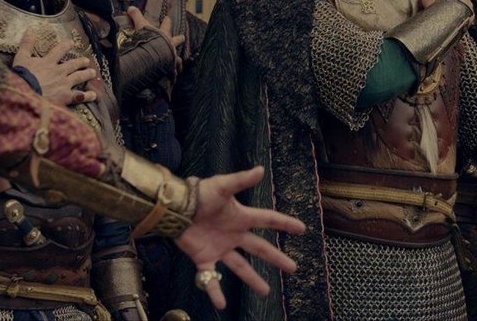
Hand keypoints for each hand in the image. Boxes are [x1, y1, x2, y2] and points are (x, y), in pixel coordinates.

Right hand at [13, 29, 96, 105]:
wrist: (24, 94)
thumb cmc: (20, 77)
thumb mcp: (20, 58)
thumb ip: (26, 44)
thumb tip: (30, 29)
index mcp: (48, 62)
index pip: (60, 50)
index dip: (67, 45)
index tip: (72, 43)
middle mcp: (59, 72)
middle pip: (73, 64)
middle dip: (81, 62)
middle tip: (86, 61)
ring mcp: (64, 84)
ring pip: (79, 77)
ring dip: (87, 74)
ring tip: (93, 73)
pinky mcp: (66, 97)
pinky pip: (80, 96)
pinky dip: (88, 95)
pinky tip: (94, 95)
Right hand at [126, 6, 184, 73]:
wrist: (153, 55)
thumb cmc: (149, 40)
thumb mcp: (141, 25)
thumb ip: (136, 16)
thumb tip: (131, 7)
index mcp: (164, 34)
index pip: (166, 25)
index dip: (167, 21)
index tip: (168, 18)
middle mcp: (170, 44)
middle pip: (177, 39)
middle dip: (179, 38)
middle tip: (183, 37)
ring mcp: (172, 56)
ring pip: (177, 56)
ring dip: (177, 58)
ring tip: (179, 62)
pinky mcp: (171, 67)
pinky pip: (174, 71)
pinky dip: (174, 73)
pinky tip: (174, 75)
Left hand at [175, 166, 305, 309]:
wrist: (174, 208)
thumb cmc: (198, 194)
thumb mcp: (221, 186)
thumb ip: (241, 180)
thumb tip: (260, 170)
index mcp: (241, 217)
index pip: (268, 220)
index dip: (285, 224)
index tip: (302, 229)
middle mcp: (234, 235)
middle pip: (260, 248)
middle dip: (276, 258)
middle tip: (293, 268)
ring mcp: (220, 248)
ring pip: (240, 267)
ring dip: (253, 279)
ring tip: (266, 292)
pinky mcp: (203, 259)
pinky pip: (211, 279)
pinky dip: (215, 291)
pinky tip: (221, 305)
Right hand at [419, 0, 473, 25]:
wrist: (446, 18)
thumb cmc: (437, 5)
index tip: (441, 0)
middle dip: (453, 2)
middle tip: (446, 9)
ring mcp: (469, 5)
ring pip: (464, 7)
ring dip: (459, 10)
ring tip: (450, 17)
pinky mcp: (472, 15)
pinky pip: (467, 16)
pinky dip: (462, 18)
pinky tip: (456, 22)